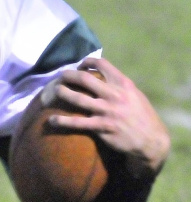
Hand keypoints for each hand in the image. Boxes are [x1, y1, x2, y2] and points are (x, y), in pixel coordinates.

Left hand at [47, 57, 170, 176]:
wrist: (151, 140)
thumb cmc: (140, 115)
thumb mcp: (134, 95)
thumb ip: (118, 85)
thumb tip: (100, 75)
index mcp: (124, 84)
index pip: (102, 64)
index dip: (87, 62)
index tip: (79, 66)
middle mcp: (116, 95)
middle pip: (85, 79)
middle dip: (68, 75)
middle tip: (60, 76)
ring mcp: (108, 111)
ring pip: (78, 98)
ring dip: (62, 93)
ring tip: (54, 91)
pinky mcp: (103, 127)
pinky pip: (78, 123)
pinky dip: (62, 121)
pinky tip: (51, 120)